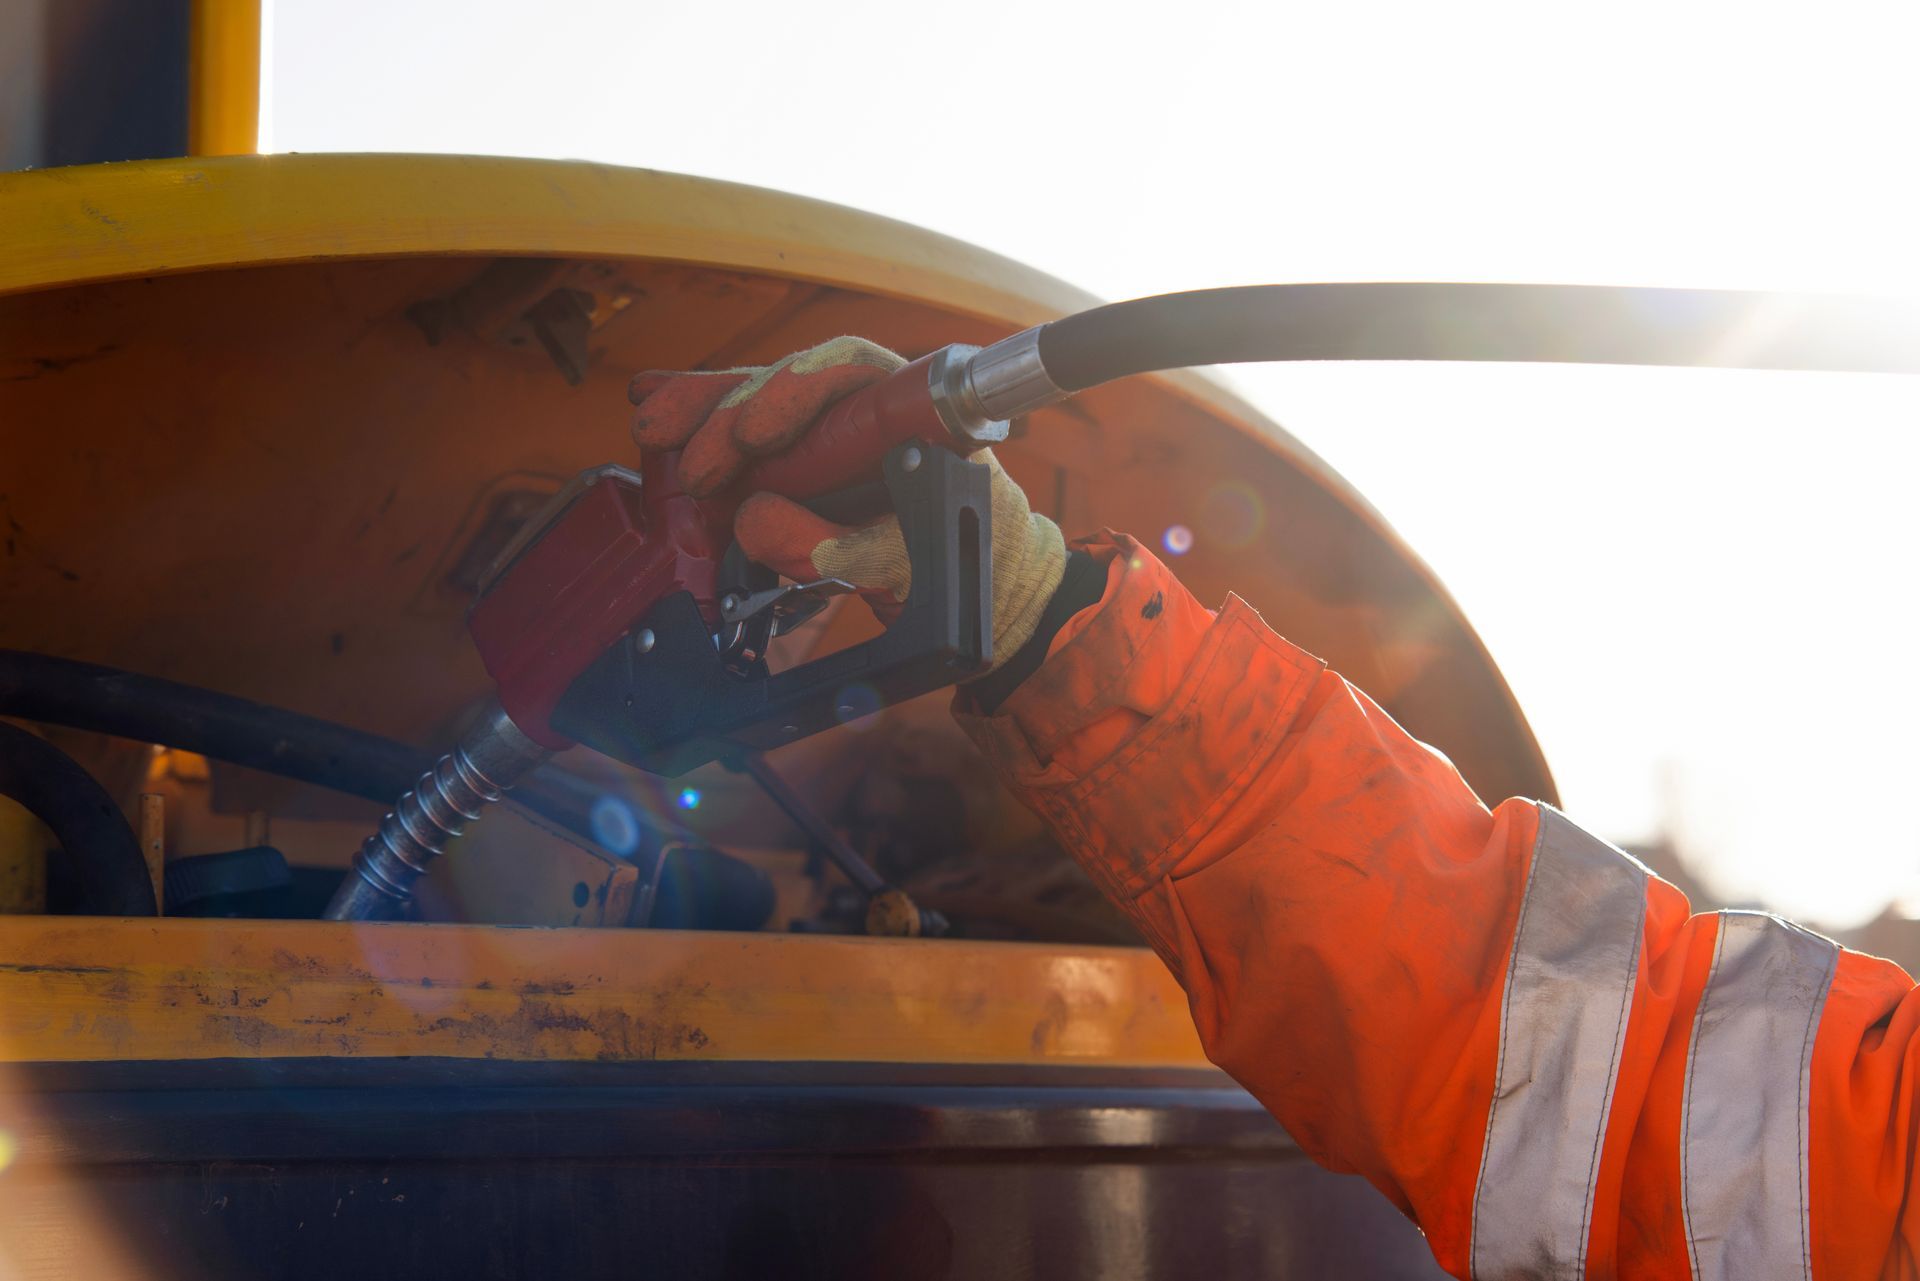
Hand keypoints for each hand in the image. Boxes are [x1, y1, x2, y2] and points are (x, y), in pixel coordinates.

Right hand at [629, 338, 1067, 671]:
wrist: (993, 595)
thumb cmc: (973, 568)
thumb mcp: (911, 568)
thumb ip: (836, 547)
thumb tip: (749, 521)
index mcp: (917, 412)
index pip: (851, 370)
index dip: (794, 392)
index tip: (752, 434)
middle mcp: (870, 408)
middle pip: (791, 383)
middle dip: (730, 412)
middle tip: (688, 461)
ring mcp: (833, 435)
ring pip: (760, 402)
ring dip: (700, 411)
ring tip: (650, 424)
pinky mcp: (802, 466)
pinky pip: (746, 440)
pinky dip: (699, 432)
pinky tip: (648, 409)